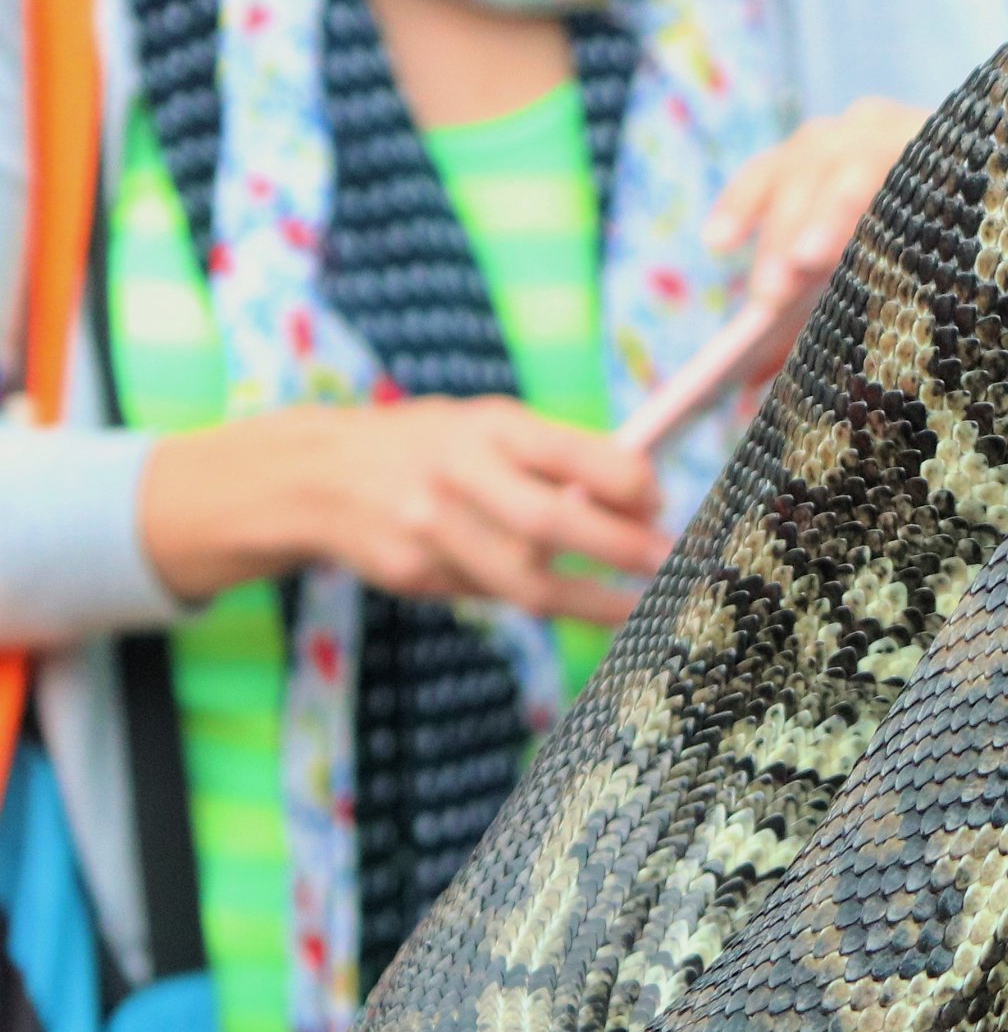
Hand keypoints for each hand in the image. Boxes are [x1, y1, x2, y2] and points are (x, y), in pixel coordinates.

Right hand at [139, 397, 670, 622]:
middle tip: (667, 564)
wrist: (316, 475)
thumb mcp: (488, 427)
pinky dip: (547, 605)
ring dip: (594, 599)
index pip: (577, 454)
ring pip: (527, 580)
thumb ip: (557, 458)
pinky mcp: (416, 572)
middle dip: (620, 550)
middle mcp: (460, 471)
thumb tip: (644, 501)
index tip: (659, 504)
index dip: (631, 487)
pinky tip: (584, 605)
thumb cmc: (434, 448)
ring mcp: (432, 526)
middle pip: (552, 523)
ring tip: (637, 603)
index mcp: (492, 425)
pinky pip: (495, 596)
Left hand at [703, 95, 932, 380]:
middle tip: (770, 292)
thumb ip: (800, 321)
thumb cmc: (923, 251)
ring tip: (808, 260)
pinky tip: (888, 231)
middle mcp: (861, 133)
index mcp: (826, 159)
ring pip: (851, 161)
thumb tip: (742, 382)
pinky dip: (892, 197)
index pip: (773, 171)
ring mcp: (907, 130)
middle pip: (806, 168)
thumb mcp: (853, 283)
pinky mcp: (952, 141)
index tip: (716, 244)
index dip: (743, 204)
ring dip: (827, 212)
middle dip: (783, 231)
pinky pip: (913, 162)